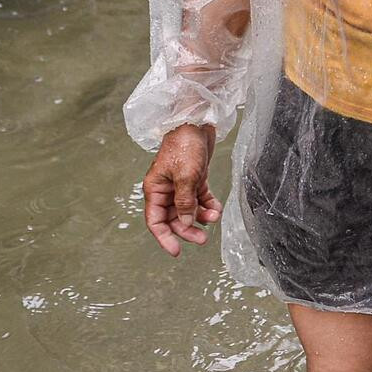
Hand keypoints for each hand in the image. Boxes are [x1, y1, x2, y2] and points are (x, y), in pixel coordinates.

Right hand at [142, 124, 222, 256]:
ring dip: (201, 216)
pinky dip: (209, 205)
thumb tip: (185, 222)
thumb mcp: (185, 176)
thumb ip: (184, 201)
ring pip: (189, 210)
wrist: (196, 121)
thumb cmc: (184, 144)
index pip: (155, 221)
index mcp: (155, 189)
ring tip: (214, 217)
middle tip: (202, 239)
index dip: (164, 238)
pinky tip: (216, 208)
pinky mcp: (195, 178)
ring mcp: (181, 184)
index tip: (176, 251)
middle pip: (174, 218)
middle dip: (187, 229)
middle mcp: (166, 189)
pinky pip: (200, 198)